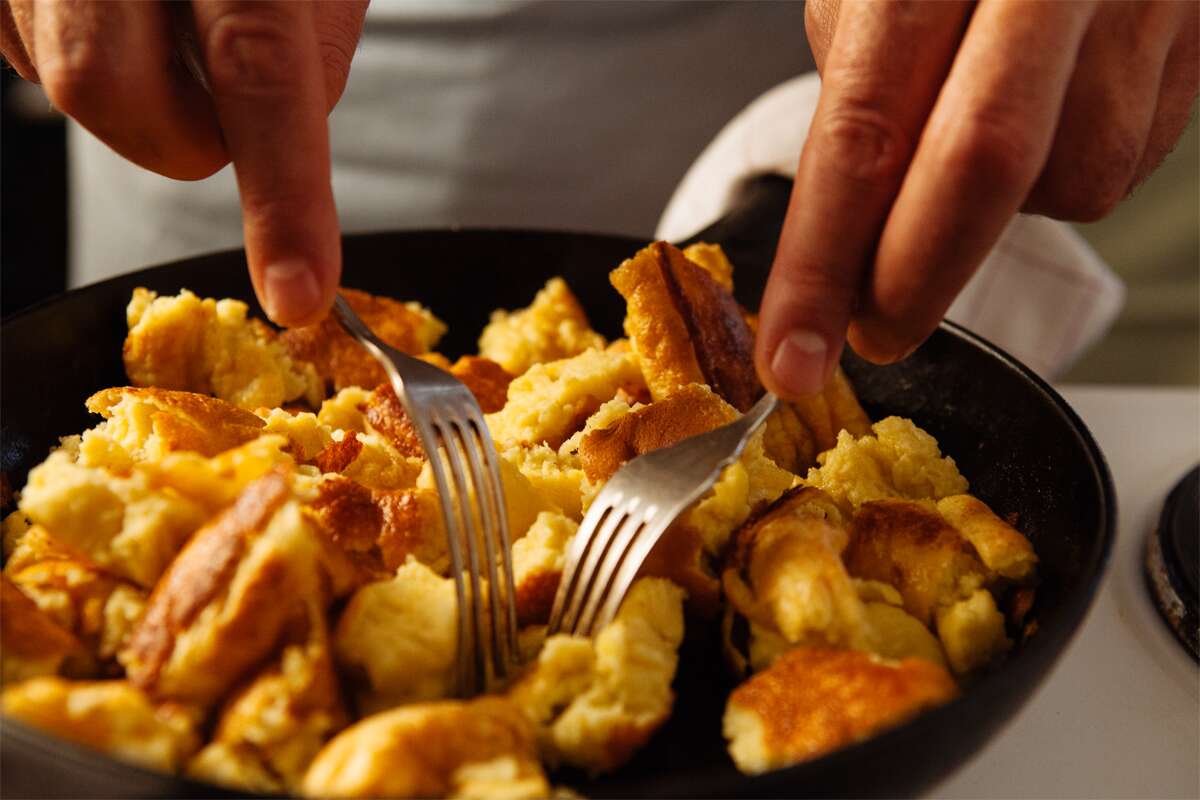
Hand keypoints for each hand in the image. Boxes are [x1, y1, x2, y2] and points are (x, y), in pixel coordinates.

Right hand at [0, 0, 367, 326]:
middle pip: (110, 90)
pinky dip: (86, 50)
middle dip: (182, 135)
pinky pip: (17, 45)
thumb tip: (268, 147)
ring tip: (169, 16)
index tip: (297, 291)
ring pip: (60, 77)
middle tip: (226, 98)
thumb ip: (308, 46)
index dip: (282, 196)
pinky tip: (119, 4)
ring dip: (137, 88)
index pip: (257, 71)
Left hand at [755, 0, 1197, 397]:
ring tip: (977, 133)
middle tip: (870, 335)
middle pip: (981, 172)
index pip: (864, 134)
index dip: (822, 263)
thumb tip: (852, 215)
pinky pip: (1126, 158)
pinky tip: (1052, 110)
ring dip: (1003, 210)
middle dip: (911, 284)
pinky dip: (1068, 168)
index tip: (792, 354)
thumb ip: (860, 80)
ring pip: (1069, 180)